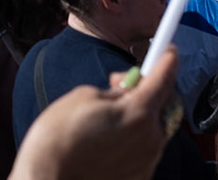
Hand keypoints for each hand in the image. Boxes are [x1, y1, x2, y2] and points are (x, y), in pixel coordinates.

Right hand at [10, 48, 180, 179]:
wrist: (48, 177)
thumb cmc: (60, 135)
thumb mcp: (85, 96)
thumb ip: (115, 91)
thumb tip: (128, 92)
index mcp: (139, 113)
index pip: (163, 79)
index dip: (167, 61)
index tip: (169, 51)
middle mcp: (151, 139)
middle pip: (162, 105)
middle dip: (146, 91)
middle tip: (118, 85)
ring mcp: (147, 162)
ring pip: (152, 128)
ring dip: (138, 117)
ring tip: (105, 118)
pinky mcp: (138, 177)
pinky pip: (143, 149)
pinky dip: (132, 139)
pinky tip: (107, 140)